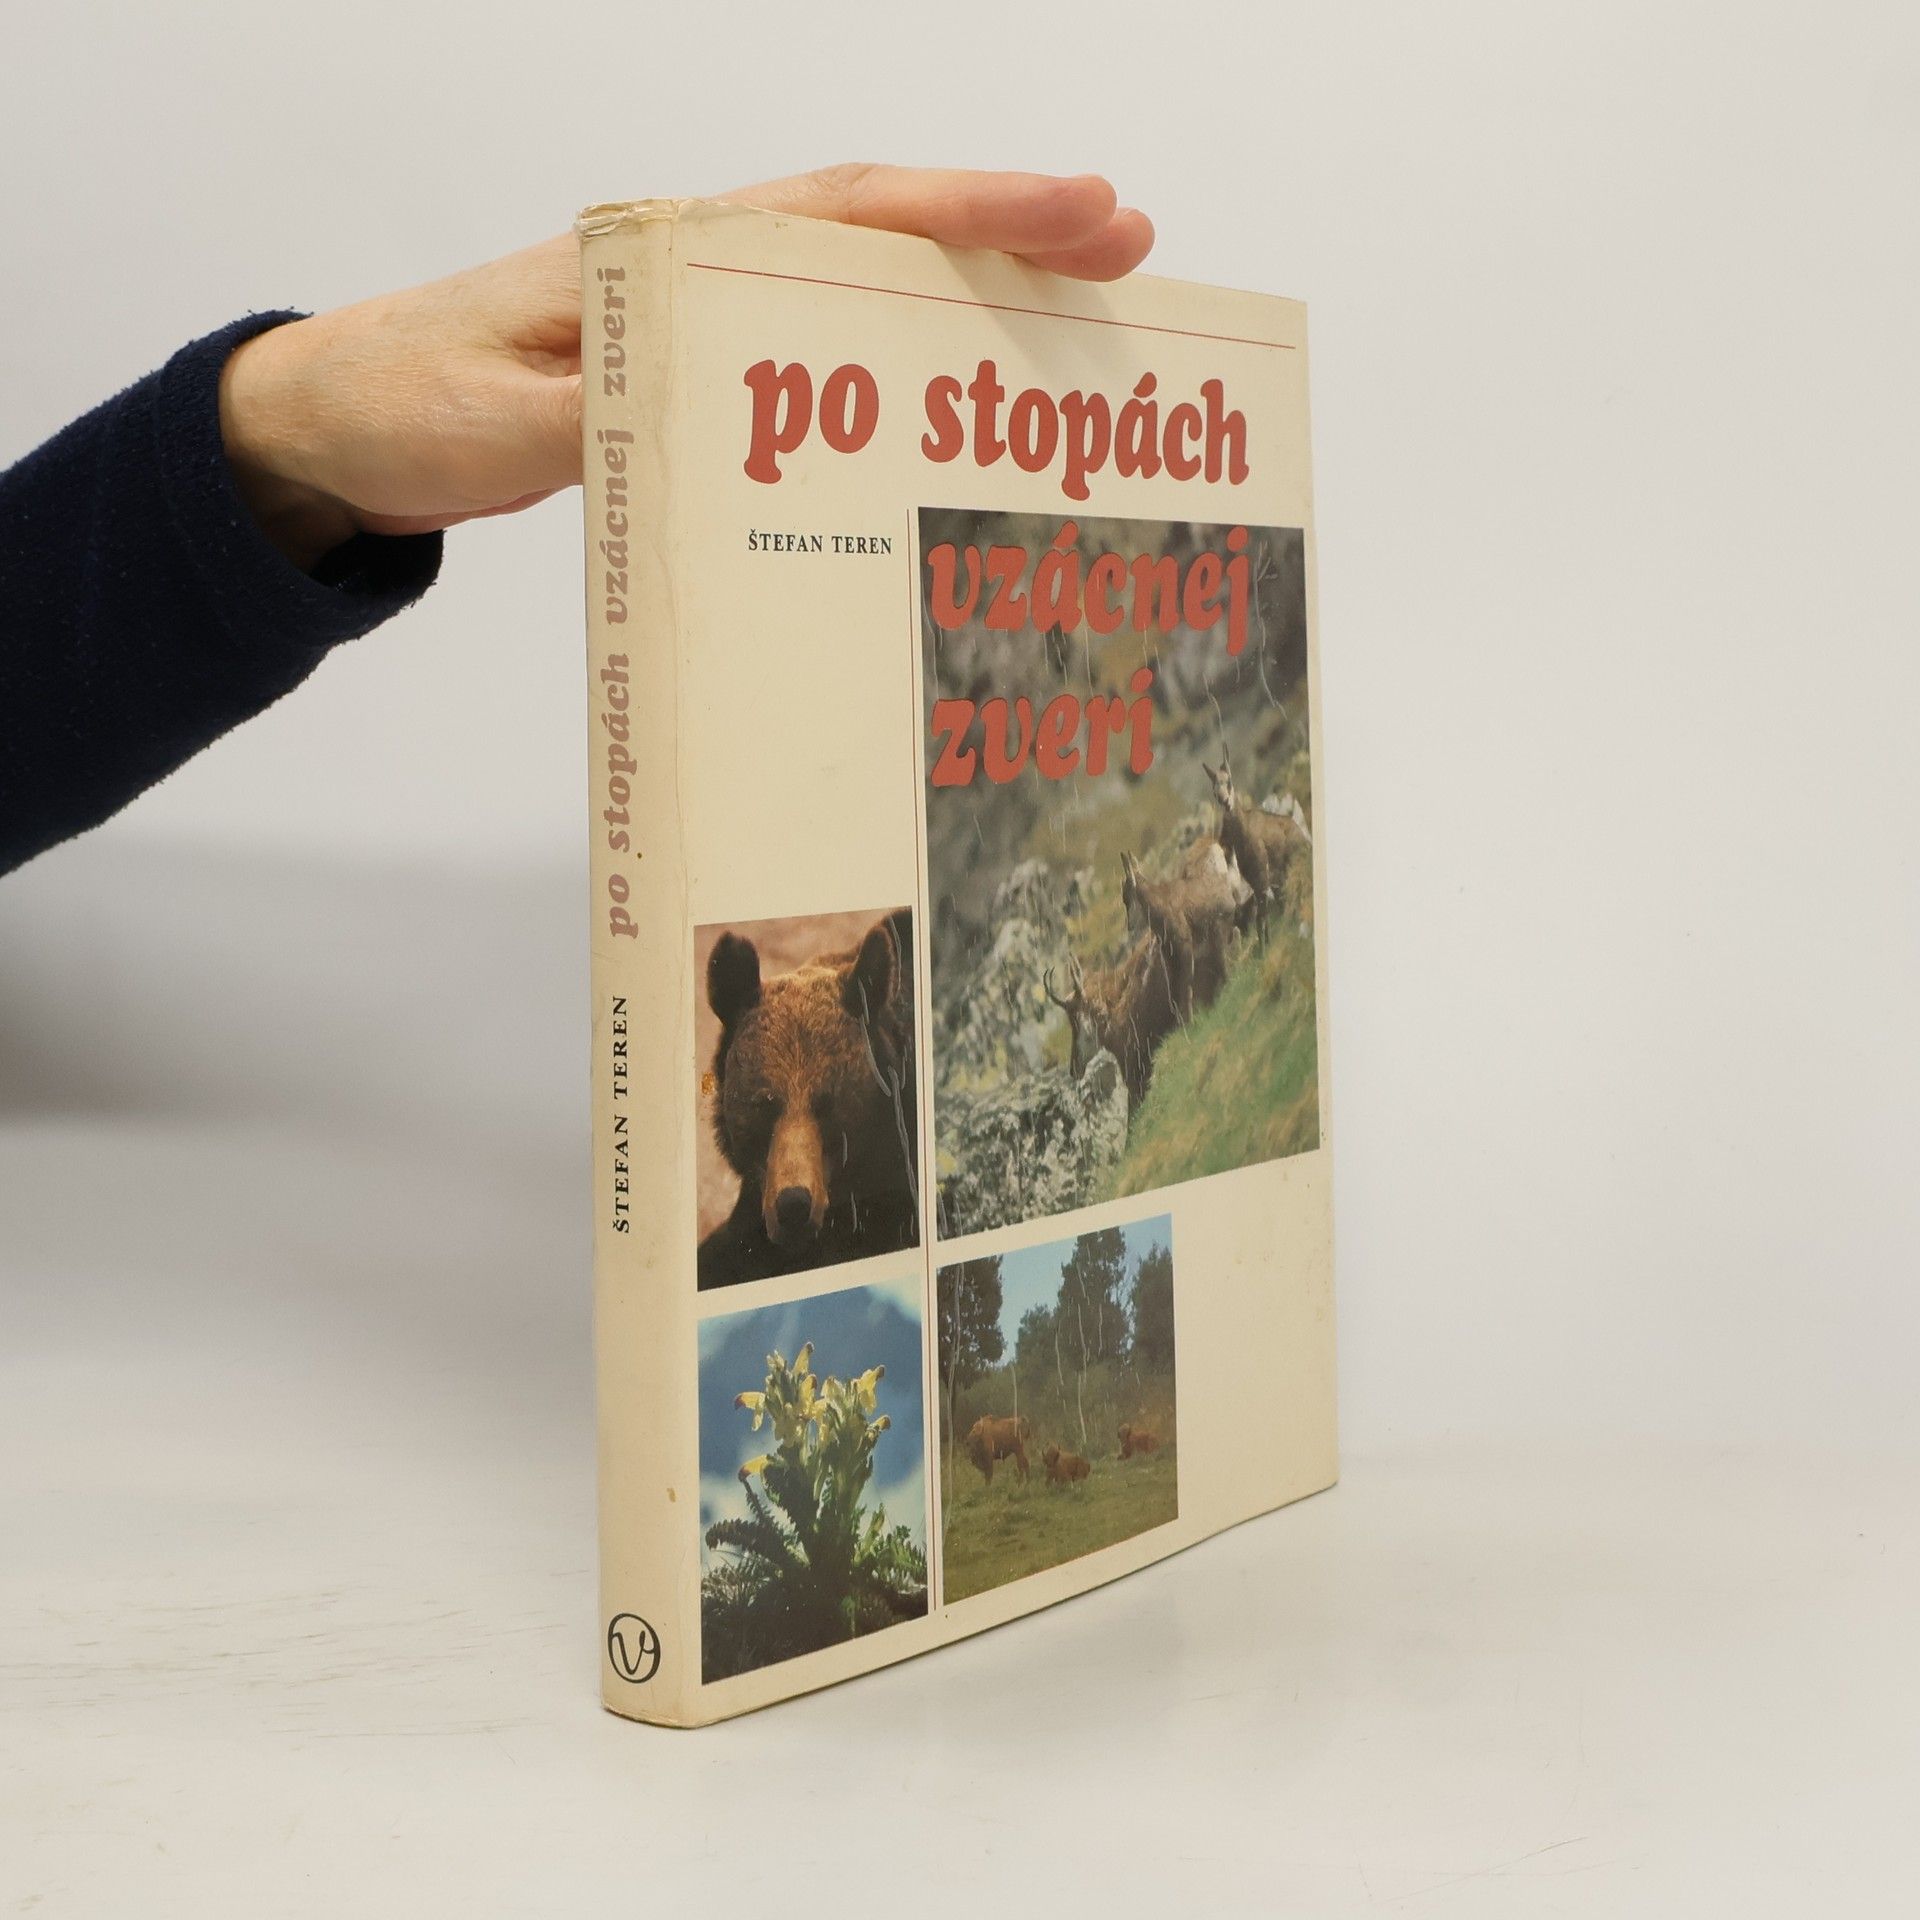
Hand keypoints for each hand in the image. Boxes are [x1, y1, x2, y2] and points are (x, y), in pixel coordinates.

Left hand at [219, 165, 1154, 568]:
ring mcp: (702, 324)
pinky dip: (898, 367)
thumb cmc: (404, 403)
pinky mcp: (695, 381)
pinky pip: (821, 363)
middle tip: (1129, 251)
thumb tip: (718, 427)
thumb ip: (602, 417)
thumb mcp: (494, 419)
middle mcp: (698, 270)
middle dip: (1008, 238)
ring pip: (863, 292)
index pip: (842, 211)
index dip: (968, 211)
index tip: (1078, 210)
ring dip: (969, 298)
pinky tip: (953, 400)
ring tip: (1082, 319)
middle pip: (881, 235)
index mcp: (663, 254)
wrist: (336, 429)